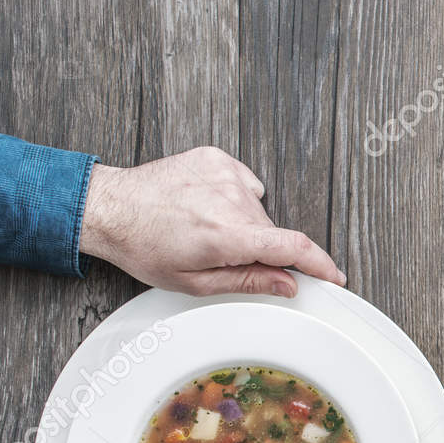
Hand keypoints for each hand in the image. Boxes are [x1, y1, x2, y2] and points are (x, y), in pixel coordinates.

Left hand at [79, 145, 345, 297]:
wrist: (109, 208)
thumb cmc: (144, 247)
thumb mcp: (196, 282)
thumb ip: (249, 281)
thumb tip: (287, 284)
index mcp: (227, 235)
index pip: (293, 247)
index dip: (320, 265)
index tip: (334, 277)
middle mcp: (230, 200)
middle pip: (272, 232)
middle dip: (260, 249)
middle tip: (224, 257)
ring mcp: (224, 174)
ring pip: (257, 211)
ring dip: (243, 225)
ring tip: (204, 228)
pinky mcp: (216, 158)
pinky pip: (244, 186)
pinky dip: (234, 199)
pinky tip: (205, 206)